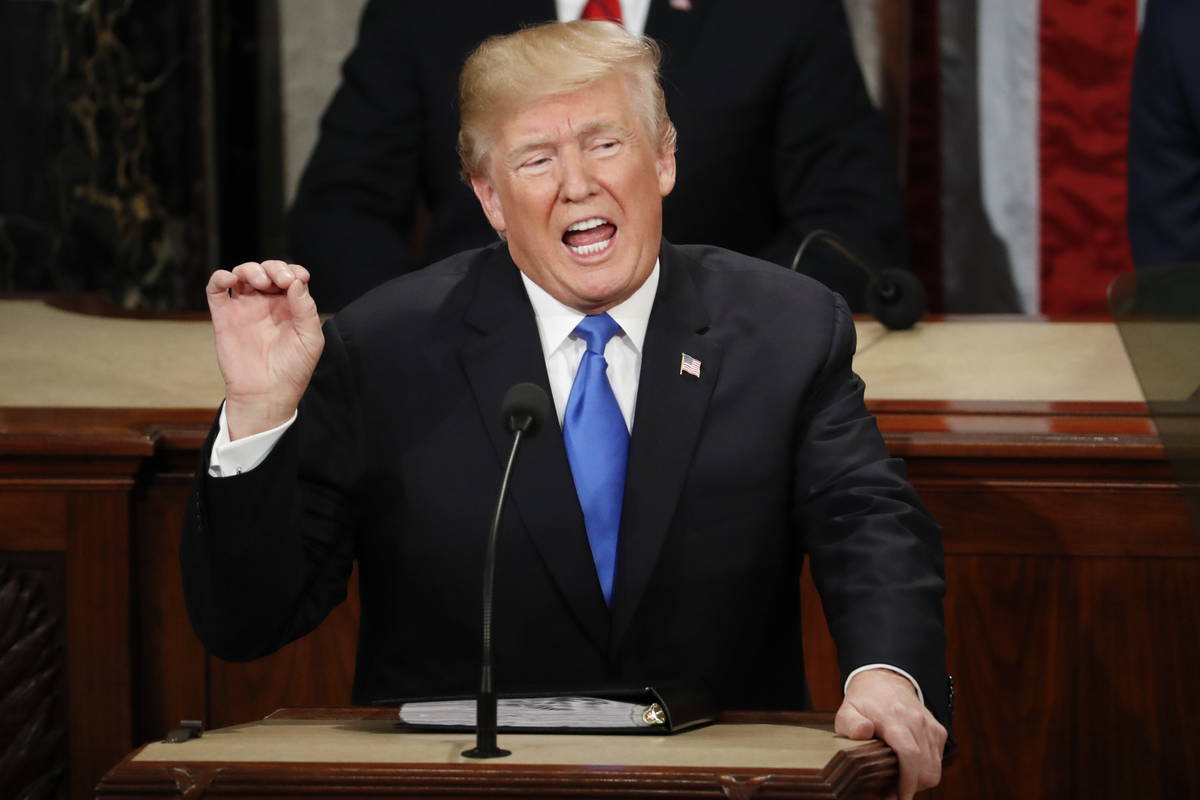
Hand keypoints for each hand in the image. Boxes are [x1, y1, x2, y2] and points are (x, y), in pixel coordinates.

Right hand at [206, 260, 323, 438]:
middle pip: (267, 270)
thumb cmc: (292, 369)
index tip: (298, 279)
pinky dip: (220, 277)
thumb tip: (296, 281)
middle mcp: (267, 303)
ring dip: (251, 269)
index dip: (293, 271)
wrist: (266, 394)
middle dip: (274, 267)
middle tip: (279, 280)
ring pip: (242, 273)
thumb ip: (306, 309)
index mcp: (290, 306)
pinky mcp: (224, 316)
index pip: (291, 276)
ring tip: (261, 282)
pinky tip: (231, 280)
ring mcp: (244, 308)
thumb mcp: (310, 339)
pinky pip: (216, 289)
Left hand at [835, 669, 946, 799]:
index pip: (909, 754)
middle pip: (925, 767)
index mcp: (893, 717)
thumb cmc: (863, 701)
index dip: (907, 781)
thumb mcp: (847, 710)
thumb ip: (851, 723)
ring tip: (900, 784)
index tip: (898, 798)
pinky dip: (927, 771)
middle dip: (911, 787)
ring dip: (919, 782)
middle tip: (893, 794)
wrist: (884, 680)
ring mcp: (929, 726)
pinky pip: (938, 761)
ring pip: (934, 768)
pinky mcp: (938, 730)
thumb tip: (863, 731)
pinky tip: (909, 770)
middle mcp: (916, 721)